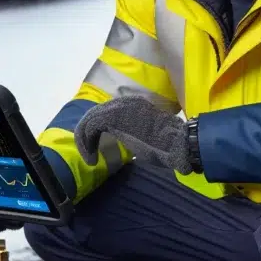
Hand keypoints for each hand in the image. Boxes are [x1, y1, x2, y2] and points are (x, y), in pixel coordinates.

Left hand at [74, 96, 192, 173]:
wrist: (175, 143)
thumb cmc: (166, 145)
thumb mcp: (145, 136)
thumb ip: (130, 134)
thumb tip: (120, 141)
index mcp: (132, 104)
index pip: (106, 113)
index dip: (97, 132)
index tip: (99, 149)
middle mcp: (124, 102)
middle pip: (95, 114)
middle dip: (87, 135)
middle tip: (89, 154)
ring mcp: (118, 108)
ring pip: (90, 120)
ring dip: (85, 141)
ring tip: (89, 158)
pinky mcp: (113, 117)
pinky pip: (90, 126)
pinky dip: (86, 143)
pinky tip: (91, 159)